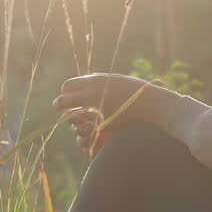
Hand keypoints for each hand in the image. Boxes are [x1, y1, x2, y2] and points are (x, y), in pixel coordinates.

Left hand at [53, 73, 173, 155]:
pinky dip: (81, 132)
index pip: (69, 85)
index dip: (65, 90)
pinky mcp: (103, 126)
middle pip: (64, 101)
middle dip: (60, 104)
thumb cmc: (137, 91)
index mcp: (95, 81)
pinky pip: (83, 131)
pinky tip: (83, 130)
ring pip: (71, 118)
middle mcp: (92, 96)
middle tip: (58, 106)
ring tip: (72, 119)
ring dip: (70, 119)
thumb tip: (83, 84)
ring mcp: (96, 112)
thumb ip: (98, 82)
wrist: (152, 104)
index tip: (66, 93)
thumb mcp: (115, 80)